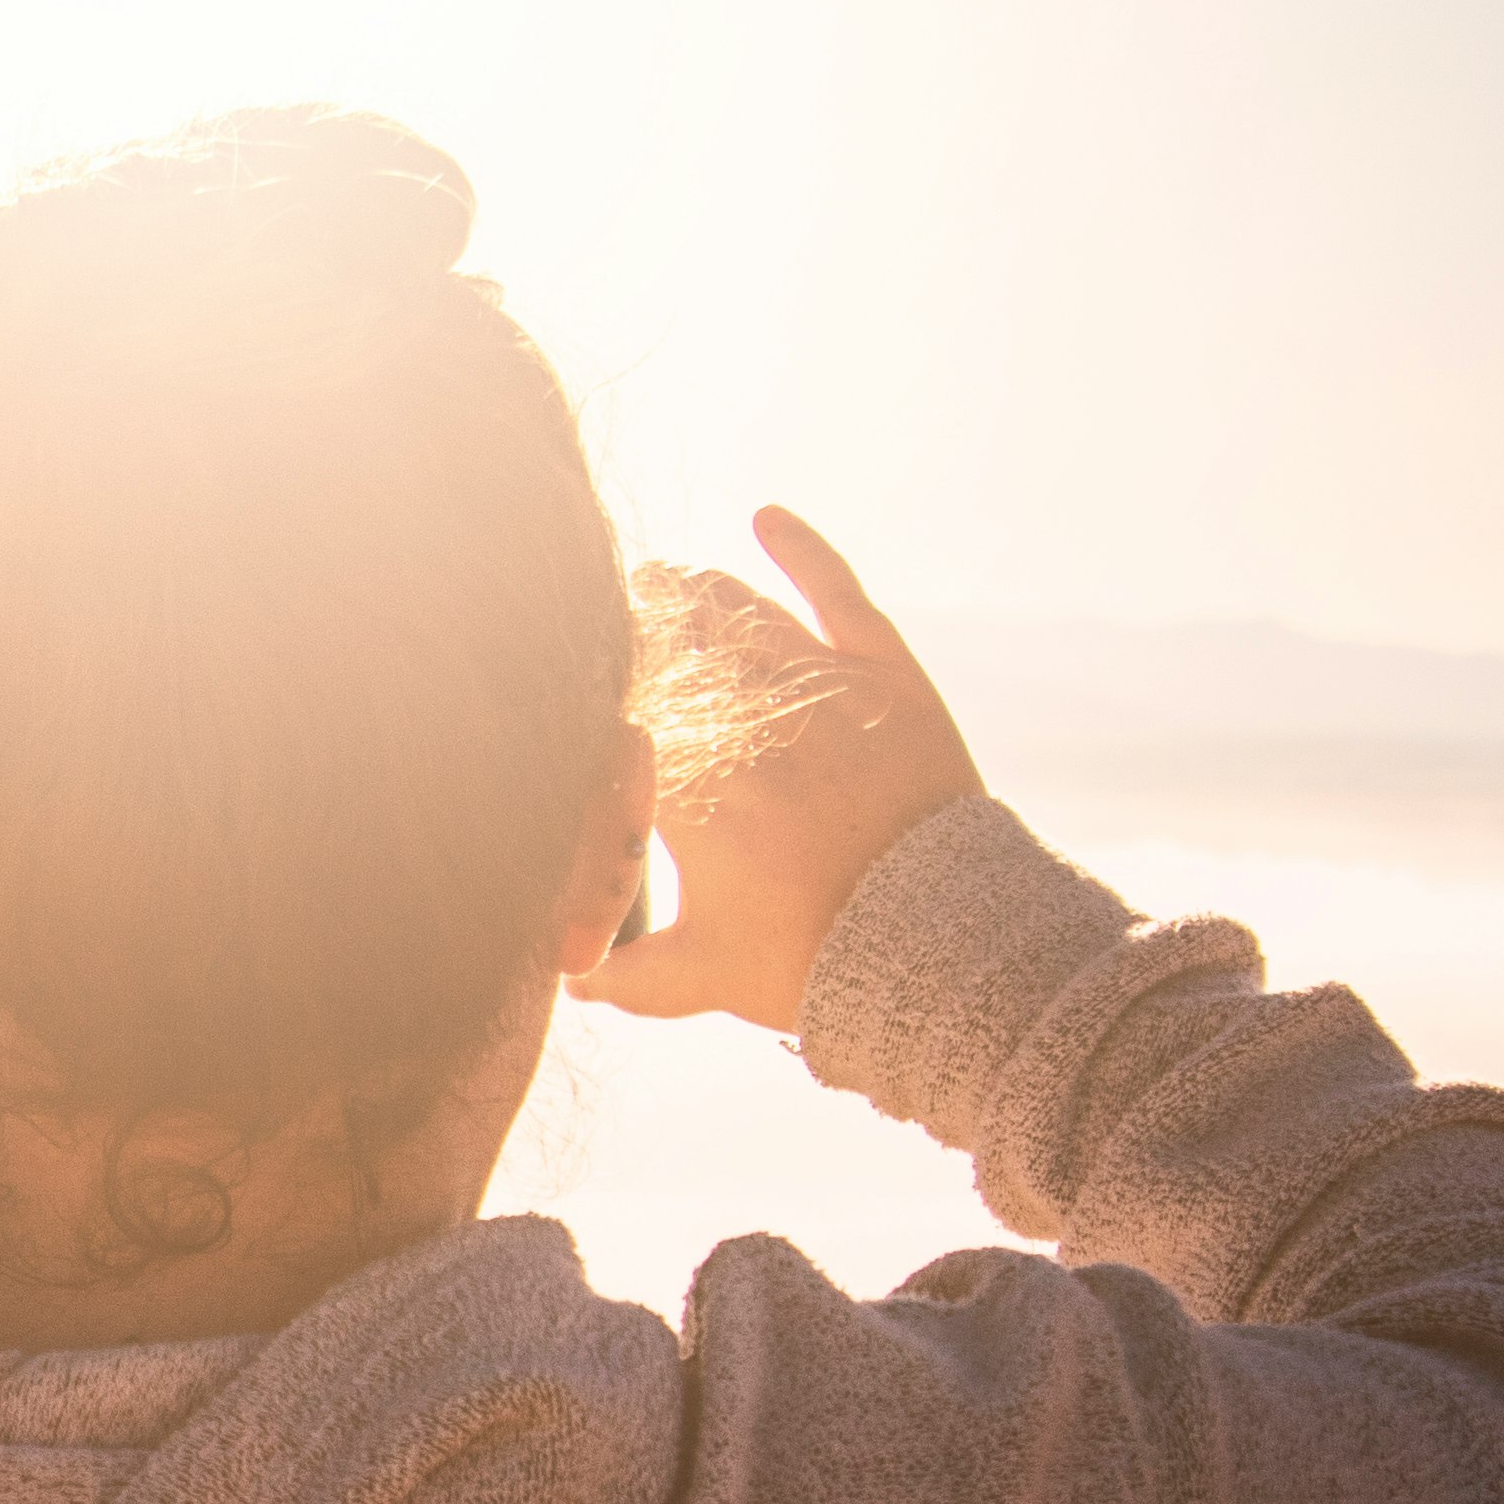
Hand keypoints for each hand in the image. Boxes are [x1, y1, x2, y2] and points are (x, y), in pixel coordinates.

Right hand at [576, 507, 981, 1036]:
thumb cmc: (809, 960)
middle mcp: (742, 718)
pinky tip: (767, 518)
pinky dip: (800, 549)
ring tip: (666, 580)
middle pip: (667, 643)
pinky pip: (835, 591)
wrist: (933, 945)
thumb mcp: (702, 976)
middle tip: (610, 609)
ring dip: (693, 592)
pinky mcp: (884, 673)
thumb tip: (575, 985)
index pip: (616, 711)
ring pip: (737, 613)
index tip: (570, 679)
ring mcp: (815, 687)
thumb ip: (629, 978)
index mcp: (684, 785)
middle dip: (631, 622)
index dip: (589, 687)